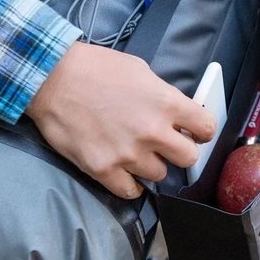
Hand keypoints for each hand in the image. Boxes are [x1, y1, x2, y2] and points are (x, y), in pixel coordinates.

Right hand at [26, 42, 215, 198]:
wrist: (53, 77)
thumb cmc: (96, 68)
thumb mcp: (140, 70)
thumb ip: (163, 95)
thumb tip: (176, 114)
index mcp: (166, 103)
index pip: (207, 128)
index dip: (201, 130)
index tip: (193, 132)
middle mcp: (152, 132)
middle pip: (188, 158)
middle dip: (179, 151)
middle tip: (163, 143)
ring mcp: (128, 154)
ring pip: (158, 175)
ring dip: (150, 165)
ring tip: (133, 151)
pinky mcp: (103, 169)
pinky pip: (130, 191)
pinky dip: (128, 183)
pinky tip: (121, 169)